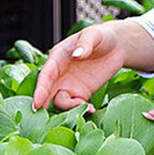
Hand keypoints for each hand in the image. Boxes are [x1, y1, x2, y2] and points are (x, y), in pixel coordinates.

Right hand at [32, 21, 153, 110]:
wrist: (116, 46)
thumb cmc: (101, 36)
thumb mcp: (93, 35)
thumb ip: (85, 44)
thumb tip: (77, 54)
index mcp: (57, 58)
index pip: (45, 76)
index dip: (40, 90)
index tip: (36, 103)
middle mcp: (59, 74)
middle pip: (47, 92)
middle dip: (45, 105)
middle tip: (45, 119)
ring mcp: (69, 85)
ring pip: (61, 102)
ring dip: (69, 109)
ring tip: (85, 107)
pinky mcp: (81, 94)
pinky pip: (76, 106)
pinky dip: (81, 110)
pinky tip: (92, 109)